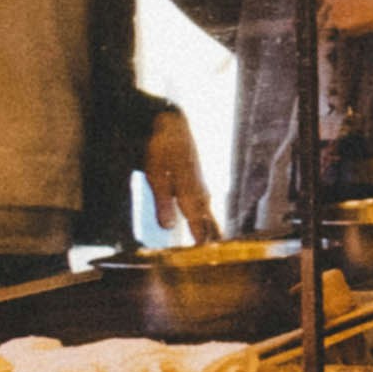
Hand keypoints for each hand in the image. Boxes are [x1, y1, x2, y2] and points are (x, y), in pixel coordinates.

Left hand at [143, 106, 220, 247]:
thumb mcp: (156, 177)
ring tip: (215, 229)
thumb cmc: (161, 149)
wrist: (169, 122)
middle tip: (217, 245)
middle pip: (206, 212)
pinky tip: (205, 203)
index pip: (197, 218)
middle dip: (210, 228)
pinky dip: (205, 204)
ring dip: (210, 217)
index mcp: (190, 190)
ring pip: (206, 202)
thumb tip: (169, 228)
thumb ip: (163, 203)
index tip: (203, 249)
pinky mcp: (193, 171)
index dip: (199, 234)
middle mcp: (197, 186)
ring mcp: (197, 177)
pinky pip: (203, 193)